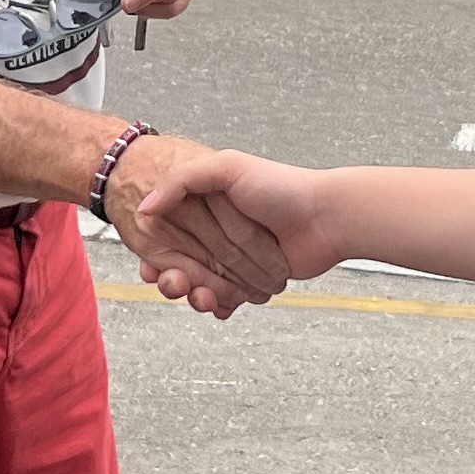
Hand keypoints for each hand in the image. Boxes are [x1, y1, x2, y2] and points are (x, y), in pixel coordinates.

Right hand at [130, 150, 344, 293]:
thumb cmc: (284, 187)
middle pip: (182, 265)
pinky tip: (220, 305)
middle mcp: (219, 232)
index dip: (155, 253)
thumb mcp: (228, 168)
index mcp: (206, 205)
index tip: (150, 266)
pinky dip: (221, 306)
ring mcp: (236, 259)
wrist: (328, 218)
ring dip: (199, 296)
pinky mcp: (253, 281)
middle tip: (178, 284)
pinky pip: (228, 300)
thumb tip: (146, 206)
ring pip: (203, 286)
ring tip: (206, 297)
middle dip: (176, 279)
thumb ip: (183, 180)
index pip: (168, 234)